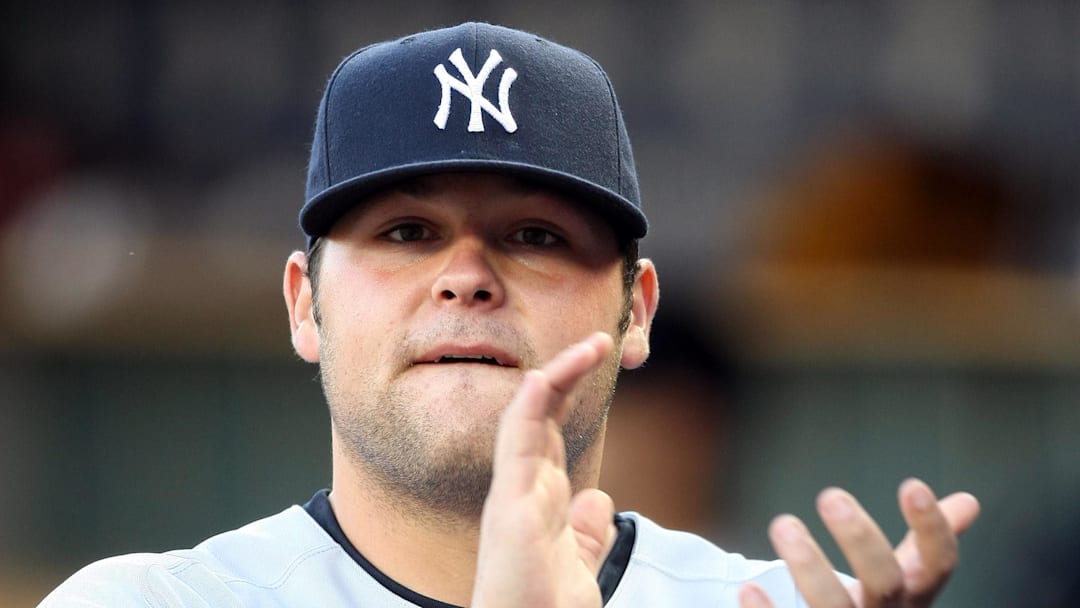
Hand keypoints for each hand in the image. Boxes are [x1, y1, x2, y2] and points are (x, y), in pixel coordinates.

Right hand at [471, 332, 617, 607]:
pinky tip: (543, 378)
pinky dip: (527, 410)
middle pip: (538, 414)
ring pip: (526, 419)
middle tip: (600, 340)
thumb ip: (586, 531)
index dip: (569, 391)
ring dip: (557, 377)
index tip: (598, 358)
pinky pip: (515, 449)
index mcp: (534, 499)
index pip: (549, 430)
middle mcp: (519, 491)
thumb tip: (599, 498)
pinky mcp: (512, 512)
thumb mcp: (579, 564)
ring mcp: (512, 497)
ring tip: (588, 347)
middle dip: (567, 372)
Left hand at [739, 479, 979, 607]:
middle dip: (861, 540)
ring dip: (810, 568)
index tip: (912, 485)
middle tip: (830, 495)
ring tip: (783, 524)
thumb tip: (968, 501)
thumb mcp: (910, 586)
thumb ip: (927, 546)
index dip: (932, 529)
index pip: (937, 566)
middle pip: (884, 583)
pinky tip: (748, 591)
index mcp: (913, 600)